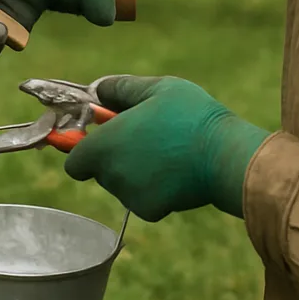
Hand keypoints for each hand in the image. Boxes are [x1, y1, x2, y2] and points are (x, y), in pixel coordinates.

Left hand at [64, 75, 270, 220]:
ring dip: (134, 171)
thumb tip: (97, 91)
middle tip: (142, 136)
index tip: (103, 135)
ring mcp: (130, 196)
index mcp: (104, 146)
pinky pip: (144, 199)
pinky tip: (175, 172)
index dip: (84, 148)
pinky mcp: (151, 212)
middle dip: (114, 156)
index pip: (74, 160)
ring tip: (165, 150)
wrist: (224, 156)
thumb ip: (120, 89)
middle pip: (100, 171)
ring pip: (122, 184)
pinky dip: (154, 188)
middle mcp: (111, 175)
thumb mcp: (155, 88)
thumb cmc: (188, 115)